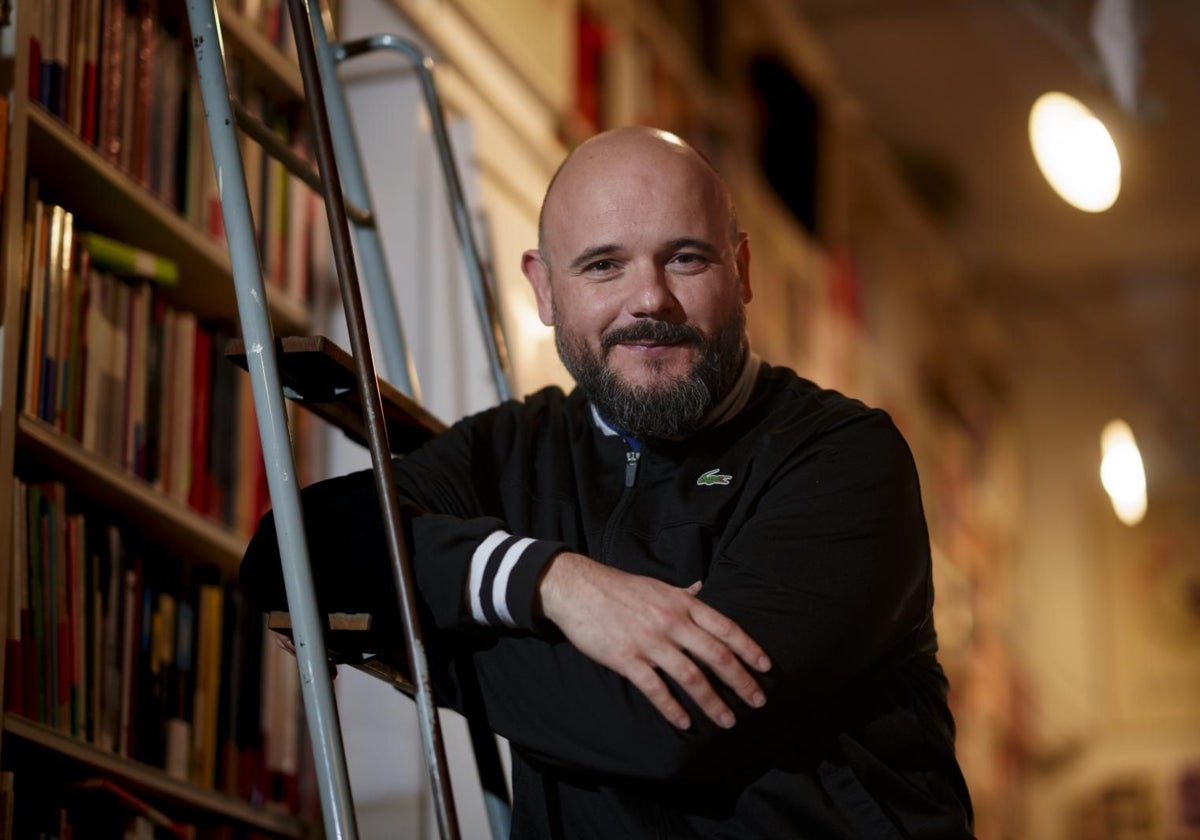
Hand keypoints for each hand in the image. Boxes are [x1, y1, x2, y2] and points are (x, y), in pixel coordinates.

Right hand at [536, 552, 770, 729]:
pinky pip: (655, 688)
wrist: (577, 588)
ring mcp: (649, 641)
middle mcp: (672, 621)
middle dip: (741, 681)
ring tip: (728, 721)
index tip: (766, 667)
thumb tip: (703, 587)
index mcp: (682, 603)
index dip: (748, 648)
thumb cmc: (620, 588)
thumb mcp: (658, 586)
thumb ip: (683, 593)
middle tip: (758, 702)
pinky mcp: (626, 658)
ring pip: (690, 676)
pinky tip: (685, 724)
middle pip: (716, 655)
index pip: (725, 627)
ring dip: (712, 702)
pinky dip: (672, 708)